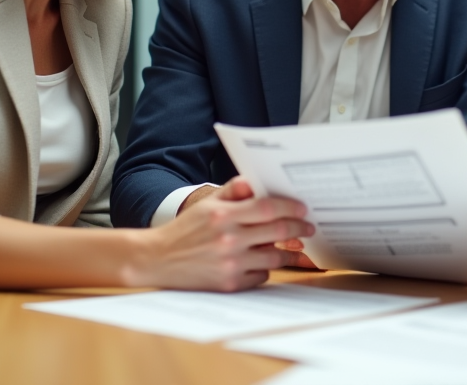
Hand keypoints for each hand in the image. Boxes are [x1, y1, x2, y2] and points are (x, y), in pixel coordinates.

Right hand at [136, 177, 314, 291]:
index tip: (302, 209)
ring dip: (288, 251)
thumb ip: (232, 191)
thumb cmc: (185, 230)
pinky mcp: (229, 284)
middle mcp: (229, 238)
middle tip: (309, 228)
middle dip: (299, 228)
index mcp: (224, 214)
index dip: (290, 207)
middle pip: (277, 231)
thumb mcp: (206, 204)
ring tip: (295, 247)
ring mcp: (230, 263)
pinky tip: (263, 262)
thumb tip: (255, 182)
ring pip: (274, 257)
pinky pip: (261, 276)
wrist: (157, 259)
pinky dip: (265, 268)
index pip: (268, 207)